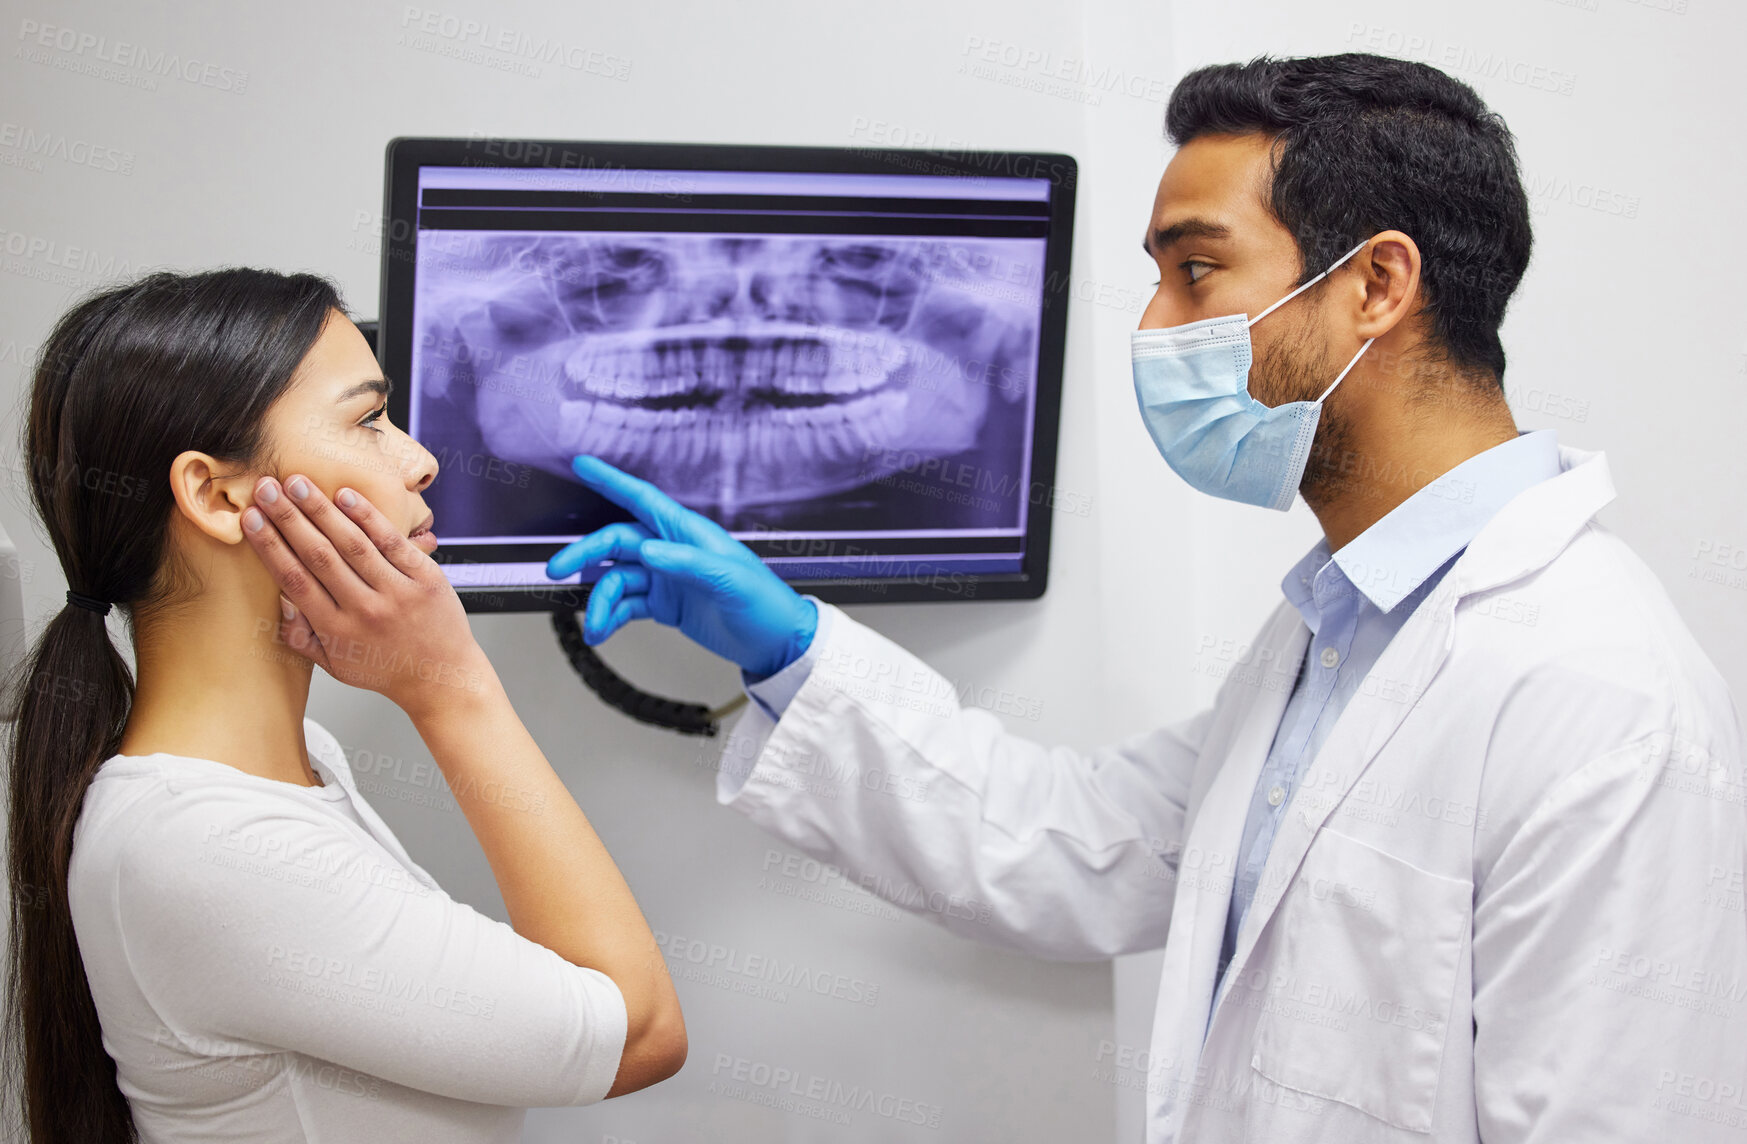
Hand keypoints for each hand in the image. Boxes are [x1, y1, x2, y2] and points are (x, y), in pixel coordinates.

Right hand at [241, 474, 493, 718]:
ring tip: (298, 483)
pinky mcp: (426, 579)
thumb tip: (279, 600)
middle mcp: (364, 610)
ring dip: (321, 510)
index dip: (269, 545)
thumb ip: (301, 637)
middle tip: (266, 487)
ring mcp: (397, 592)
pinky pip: (392, 542)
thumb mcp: (335, 665)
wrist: (442, 678)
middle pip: (318, 555)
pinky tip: (346, 495)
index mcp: (336, 630)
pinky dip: (368, 517)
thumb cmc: (386, 668)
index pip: (294, 579)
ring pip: (352, 543)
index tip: (250, 517)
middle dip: (287, 518)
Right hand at [545, 455, 817, 677]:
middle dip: (585, 554)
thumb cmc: (764, 604)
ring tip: (595, 625)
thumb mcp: (730, 580)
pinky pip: (626, 606)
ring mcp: (666, 578)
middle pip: (616, 542)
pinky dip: (610, 618)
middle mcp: (672, 550)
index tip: (582, 464)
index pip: (643, 500)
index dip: (611, 480)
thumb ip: (688, 563)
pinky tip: (601, 633)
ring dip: (600, 601)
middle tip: (557, 570)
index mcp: (689, 533)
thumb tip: (648, 552)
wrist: (776, 643)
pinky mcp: (665, 605)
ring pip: (617, 579)